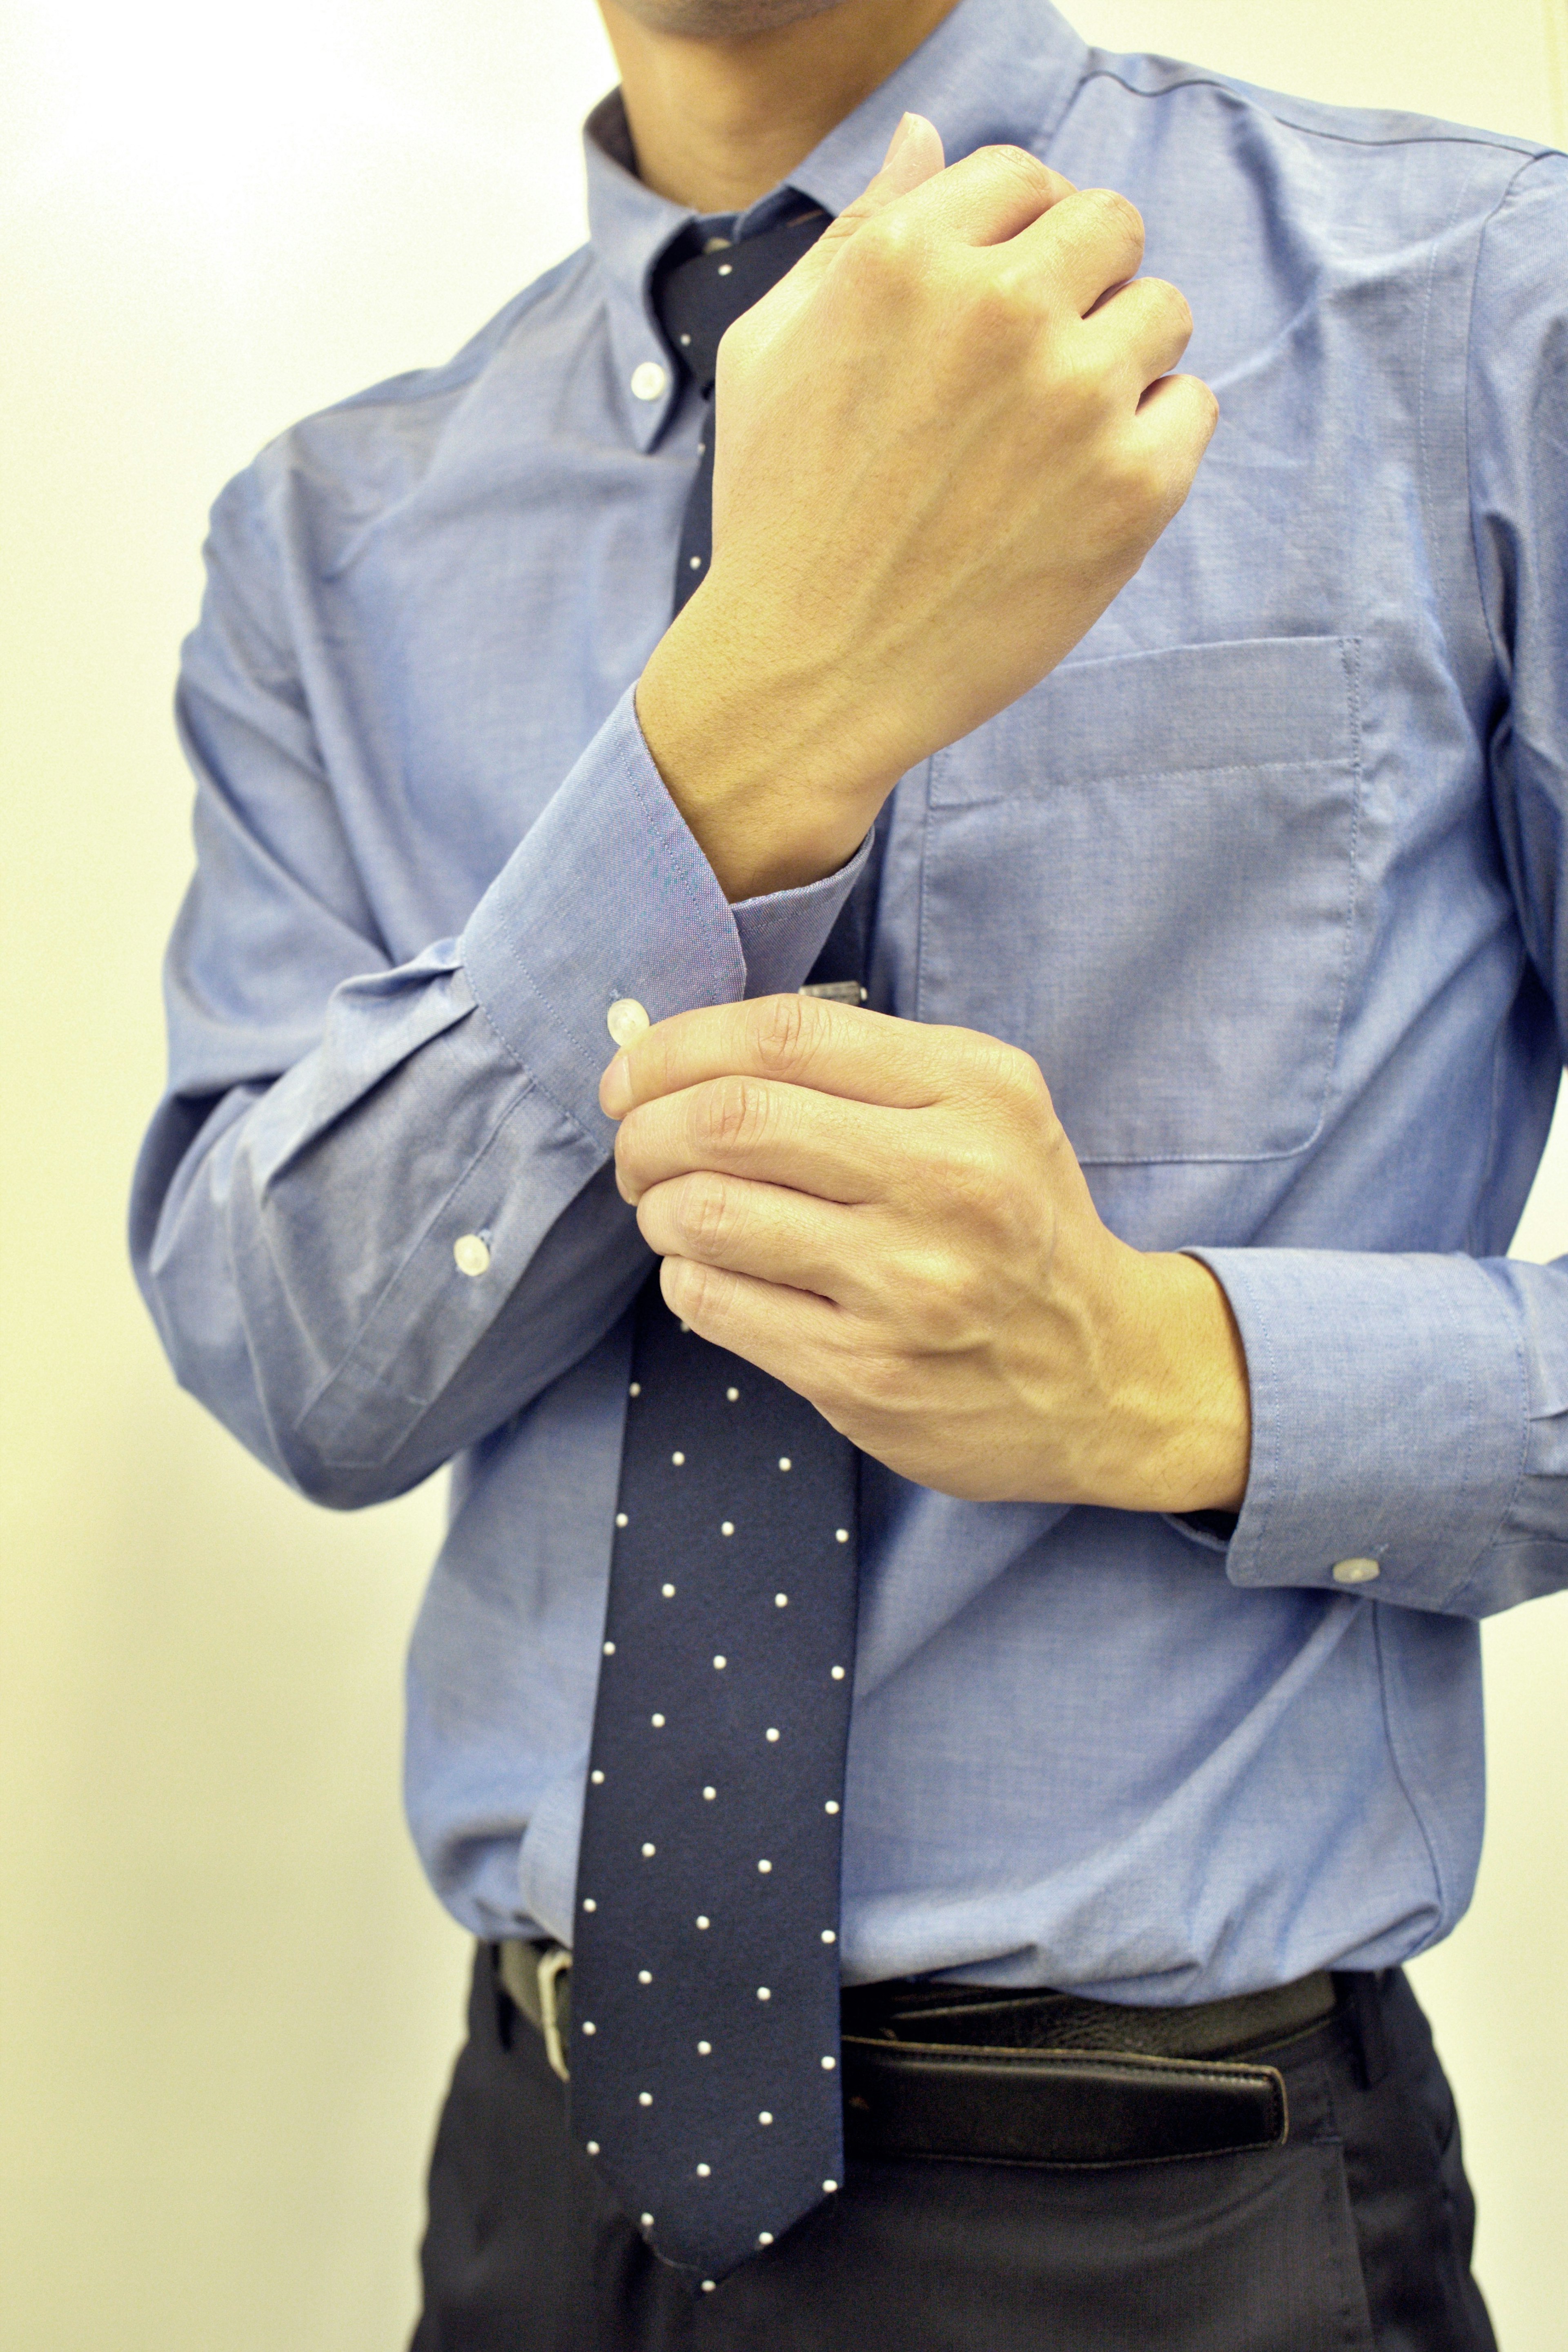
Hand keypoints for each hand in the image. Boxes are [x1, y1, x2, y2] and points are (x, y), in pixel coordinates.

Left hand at [602, 996, 1249, 1511]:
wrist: (1107, 1377)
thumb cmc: (1018, 1223)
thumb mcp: (987, 1107)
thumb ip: (863, 1067)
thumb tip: (690, 1052)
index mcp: (975, 1093)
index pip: (782, 1035)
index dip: (676, 1046)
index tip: (632, 1073)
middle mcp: (949, 1182)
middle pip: (730, 1120)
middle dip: (646, 1128)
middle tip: (635, 1147)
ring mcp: (907, 1287)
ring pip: (707, 1215)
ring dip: (658, 1207)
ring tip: (671, 1211)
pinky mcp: (865, 1374)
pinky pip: (716, 1303)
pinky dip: (685, 1277)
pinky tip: (712, 1272)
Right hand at [637, 114, 1217, 900]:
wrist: (809, 676)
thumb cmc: (779, 514)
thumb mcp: (772, 348)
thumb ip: (861, 230)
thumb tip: (931, 136)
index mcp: (907, 258)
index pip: (1024, 177)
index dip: (1018, 238)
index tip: (997, 307)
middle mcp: (999, 309)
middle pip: (1111, 225)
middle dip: (1081, 284)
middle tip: (1032, 374)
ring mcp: (1075, 398)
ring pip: (1163, 311)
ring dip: (1122, 360)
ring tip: (1051, 440)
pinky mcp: (1133, 487)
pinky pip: (1191, 407)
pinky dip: (1152, 442)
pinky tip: (1077, 492)